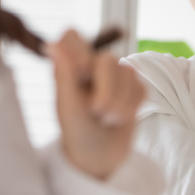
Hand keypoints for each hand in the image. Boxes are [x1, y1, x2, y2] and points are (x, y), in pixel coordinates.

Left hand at [48, 30, 145, 180]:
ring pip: (128, 72)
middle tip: (96, 112)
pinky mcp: (132, 87)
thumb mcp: (67, 108)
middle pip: (107, 58)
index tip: (82, 73)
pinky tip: (119, 118)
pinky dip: (132, 106)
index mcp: (68, 68)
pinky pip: (140, 87)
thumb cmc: (76, 133)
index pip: (71, 36)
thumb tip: (54, 45)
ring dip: (119, 102)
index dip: (80, 50)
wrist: (99, 159)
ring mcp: (113, 76)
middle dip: (106, 90)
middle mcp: (90, 66)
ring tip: (106, 120)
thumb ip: (64, 75)